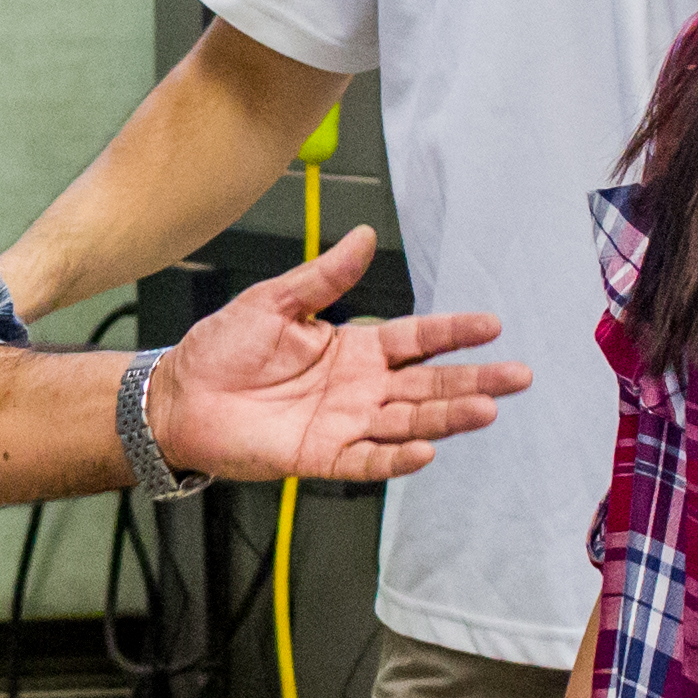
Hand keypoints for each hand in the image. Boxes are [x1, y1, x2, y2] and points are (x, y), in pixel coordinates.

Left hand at [150, 228, 525, 483]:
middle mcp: (359, 388)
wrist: (179, 395)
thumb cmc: (221, 348)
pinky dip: (397, 458)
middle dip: (474, 380)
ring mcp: (344, 424)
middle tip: (518, 377)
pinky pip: (367, 459)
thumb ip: (324, 276)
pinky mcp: (321, 456)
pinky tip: (427, 450)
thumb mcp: (274, 300)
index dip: (452, 333)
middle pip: (428, 385)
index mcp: (352, 348)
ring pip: (409, 422)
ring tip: (488, 409)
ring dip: (449, 418)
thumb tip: (365, 237)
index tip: (491, 325)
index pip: (416, 339)